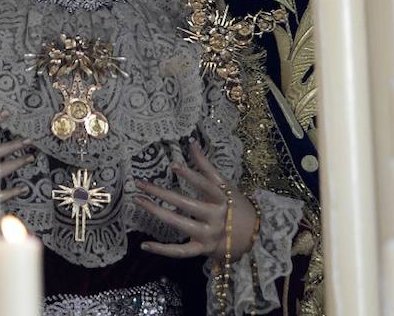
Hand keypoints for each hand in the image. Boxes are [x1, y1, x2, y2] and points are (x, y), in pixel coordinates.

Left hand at [133, 139, 257, 260]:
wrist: (254, 236)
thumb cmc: (235, 205)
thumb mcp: (224, 184)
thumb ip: (205, 165)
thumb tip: (191, 142)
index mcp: (222, 198)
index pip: (205, 185)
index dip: (191, 175)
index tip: (174, 165)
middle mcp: (215, 217)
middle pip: (185, 204)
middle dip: (161, 193)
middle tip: (140, 184)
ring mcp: (208, 235)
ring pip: (179, 224)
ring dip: (156, 212)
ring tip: (139, 201)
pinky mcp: (202, 250)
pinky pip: (179, 252)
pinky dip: (162, 250)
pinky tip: (144, 244)